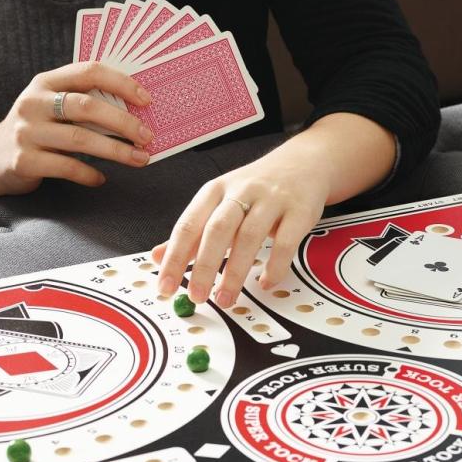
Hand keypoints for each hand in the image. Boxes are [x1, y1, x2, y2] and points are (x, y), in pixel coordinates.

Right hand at [0, 62, 152, 196]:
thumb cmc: (36, 132)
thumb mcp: (52, 108)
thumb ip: (83, 104)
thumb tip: (134, 114)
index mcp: (45, 83)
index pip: (88, 71)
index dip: (120, 83)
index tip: (146, 100)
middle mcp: (34, 103)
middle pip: (86, 106)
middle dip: (123, 122)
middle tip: (147, 137)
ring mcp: (27, 132)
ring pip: (79, 139)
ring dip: (115, 151)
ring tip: (139, 159)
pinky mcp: (24, 161)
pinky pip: (65, 167)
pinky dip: (89, 175)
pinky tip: (101, 179)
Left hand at [153, 143, 330, 307]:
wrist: (303, 163)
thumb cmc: (257, 189)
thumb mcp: (219, 202)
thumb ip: (192, 231)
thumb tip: (158, 257)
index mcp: (215, 190)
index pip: (188, 225)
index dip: (174, 258)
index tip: (165, 286)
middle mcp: (241, 192)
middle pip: (217, 230)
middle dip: (204, 267)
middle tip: (197, 296)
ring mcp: (271, 200)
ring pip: (249, 237)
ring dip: (235, 273)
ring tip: (225, 298)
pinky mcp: (298, 211)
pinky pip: (285, 243)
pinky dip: (274, 267)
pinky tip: (265, 283)